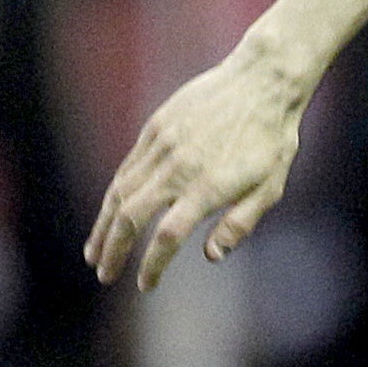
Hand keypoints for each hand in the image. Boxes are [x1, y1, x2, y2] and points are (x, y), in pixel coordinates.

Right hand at [88, 45, 308, 289]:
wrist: (262, 80)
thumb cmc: (273, 138)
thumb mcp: (271, 187)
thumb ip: (240, 223)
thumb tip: (211, 257)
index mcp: (209, 187)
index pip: (168, 236)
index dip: (152, 265)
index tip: (144, 286)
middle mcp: (179, 168)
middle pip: (131, 217)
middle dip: (113, 250)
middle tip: (104, 275)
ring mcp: (162, 146)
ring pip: (120, 192)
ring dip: (104, 226)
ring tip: (94, 251)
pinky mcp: (155, 129)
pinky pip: (126, 168)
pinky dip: (113, 195)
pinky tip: (109, 212)